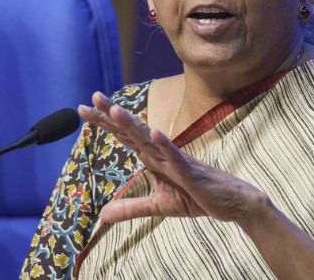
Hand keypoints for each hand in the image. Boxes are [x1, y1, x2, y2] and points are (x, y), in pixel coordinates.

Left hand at [78, 92, 268, 225]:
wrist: (230, 203)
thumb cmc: (197, 197)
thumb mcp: (158, 206)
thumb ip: (130, 208)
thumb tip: (102, 215)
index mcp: (153, 157)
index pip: (124, 136)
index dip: (105, 122)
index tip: (83, 109)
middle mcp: (161, 153)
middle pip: (132, 130)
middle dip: (111, 114)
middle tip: (91, 97)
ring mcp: (176, 160)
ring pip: (149, 139)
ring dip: (133, 124)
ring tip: (115, 110)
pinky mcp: (190, 171)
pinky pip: (175, 156)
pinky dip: (164, 144)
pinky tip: (153, 133)